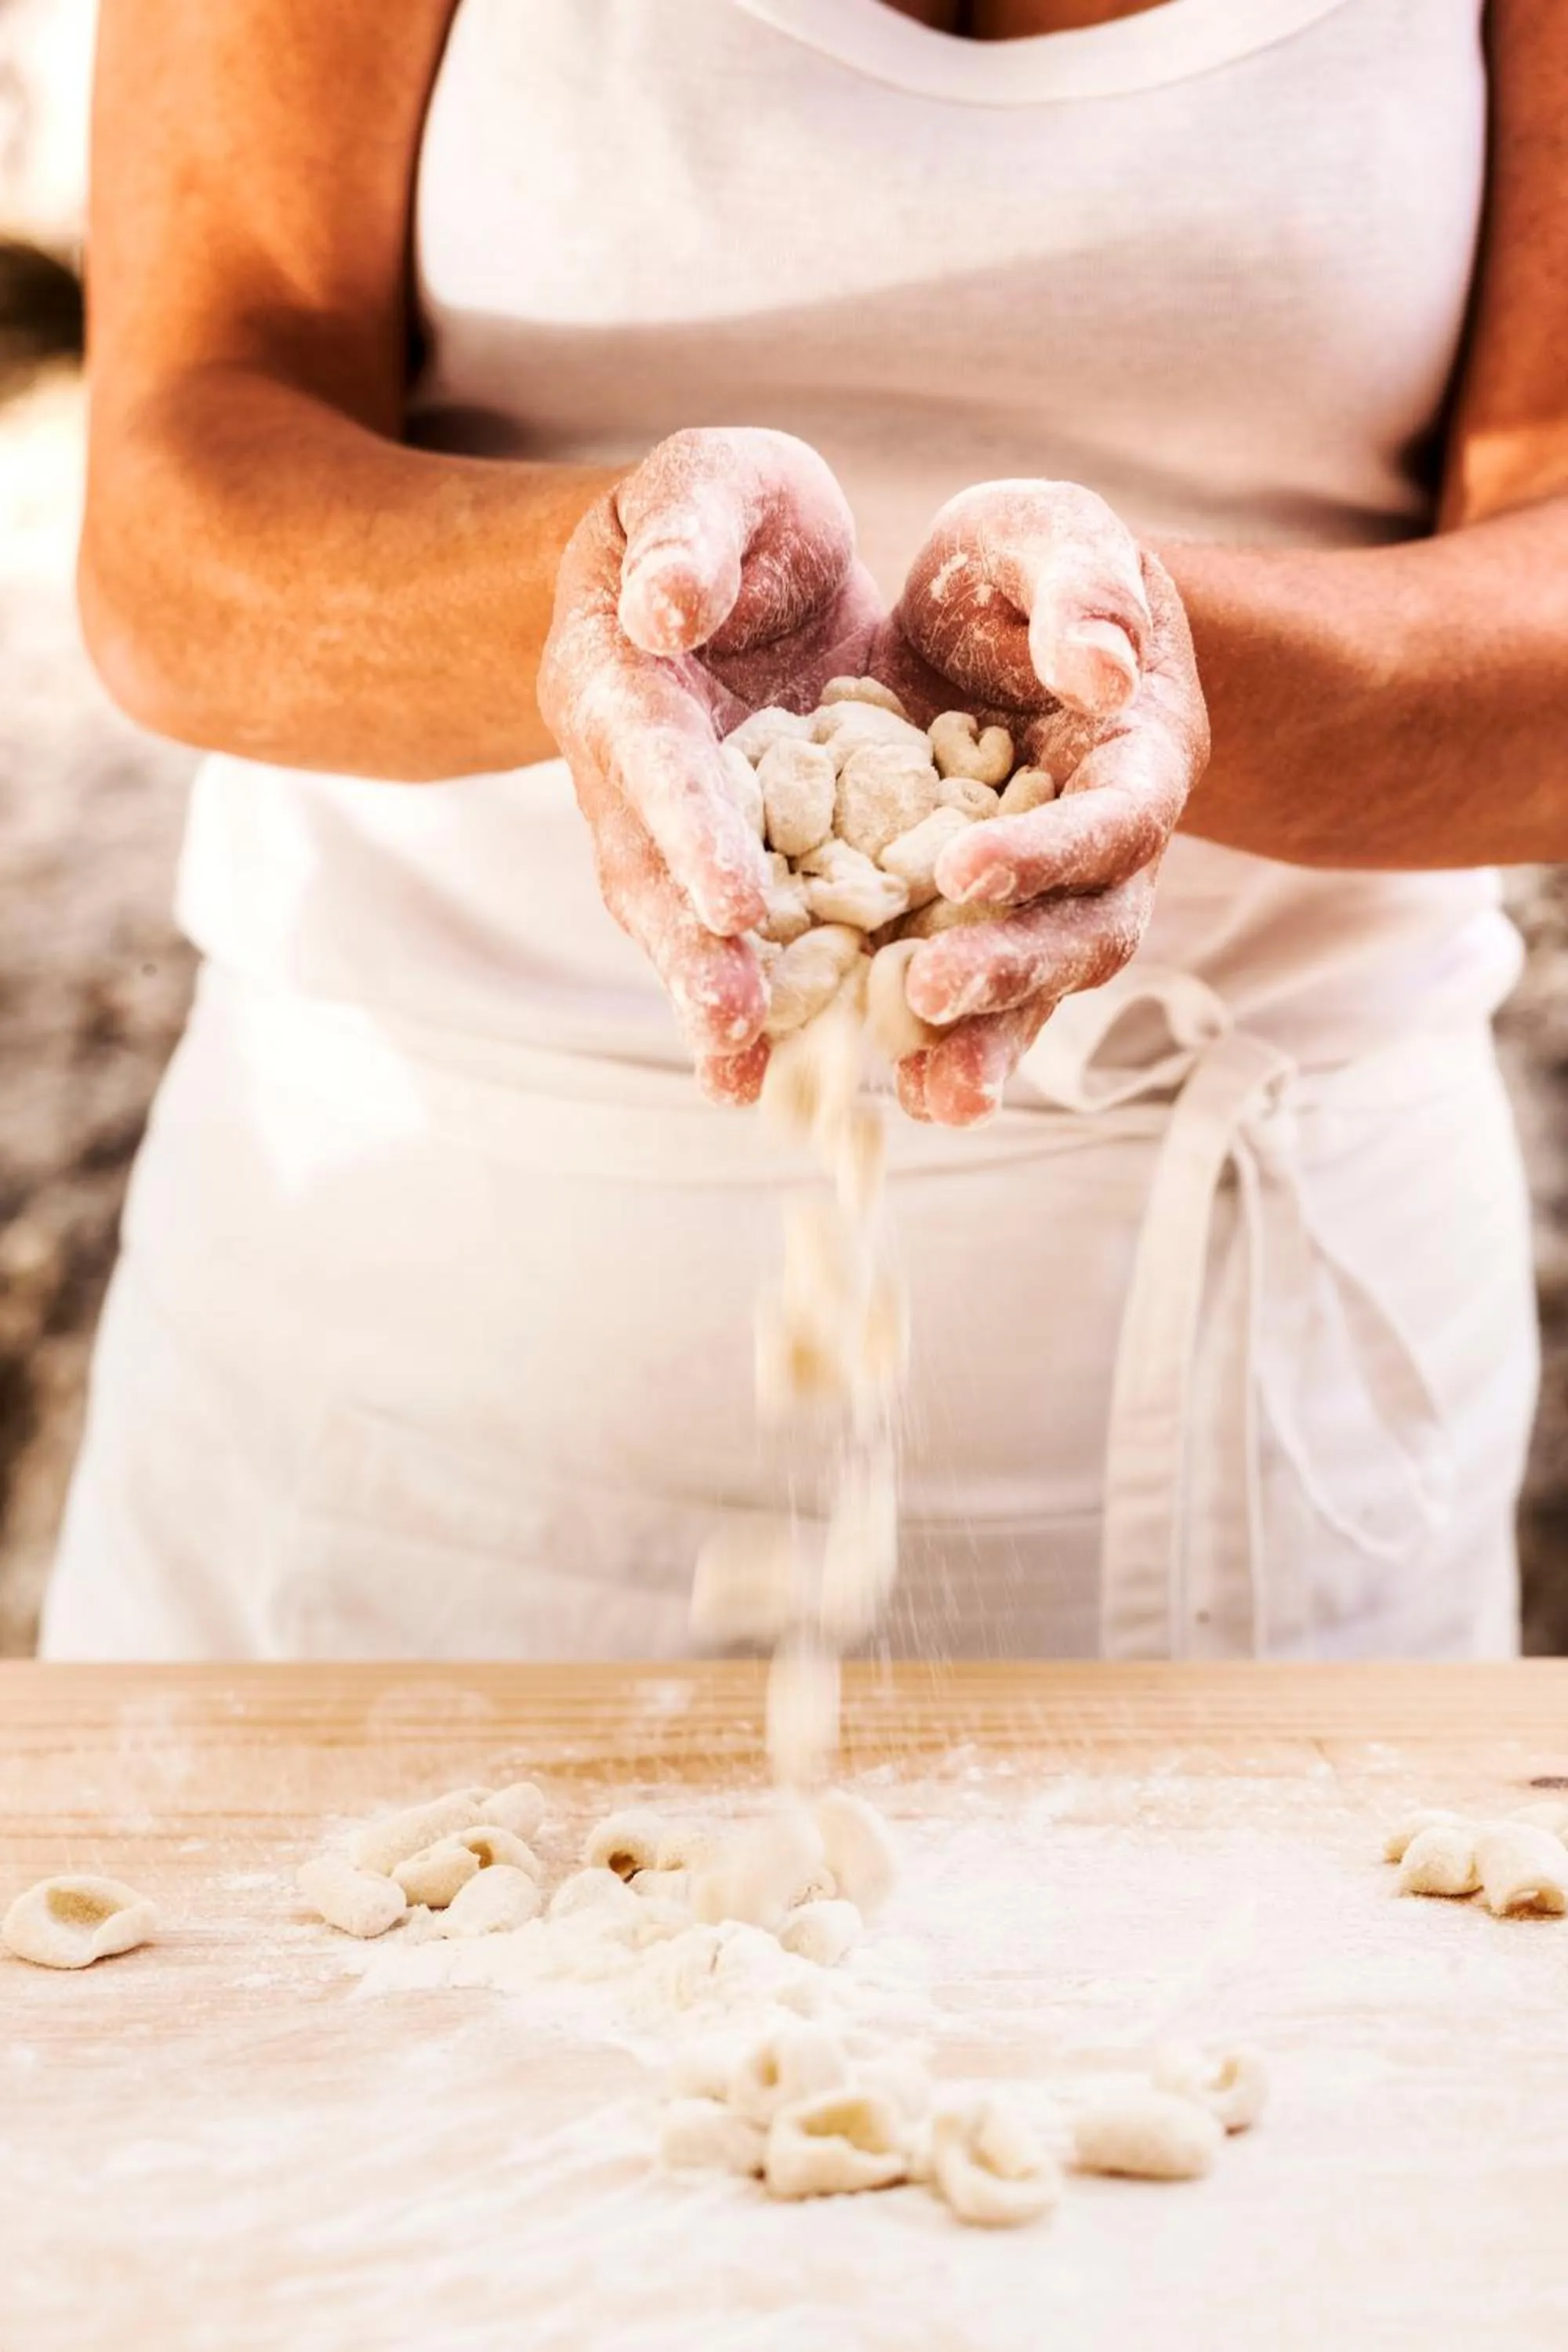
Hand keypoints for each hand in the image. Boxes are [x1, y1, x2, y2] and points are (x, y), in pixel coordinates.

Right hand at [538, 428, 881, 1101]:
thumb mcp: (715, 483)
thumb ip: (689, 532)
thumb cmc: (724, 515)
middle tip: (732, 1023)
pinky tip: (801, 1072)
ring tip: (748, 1077)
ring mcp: (674, 830)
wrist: (734, 567)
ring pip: (685, 925)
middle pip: (650, 872)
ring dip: (714, 1000)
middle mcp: (632, 772)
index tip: (732, 901)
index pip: (653, 756)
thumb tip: (665, 607)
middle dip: (689, 952)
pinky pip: (747, 938)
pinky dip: (770, 1000)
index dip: (689, 829)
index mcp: (621, 675)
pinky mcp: (735, 861)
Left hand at [868, 481, 1209, 1125]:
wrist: (987, 621)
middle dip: (1017, 970)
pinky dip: (934, 1048)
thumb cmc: (1026, 568)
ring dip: (987, 1042)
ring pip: (1036, 990)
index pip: (1115, 820)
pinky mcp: (977, 928)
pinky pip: (969, 1001)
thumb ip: (1082, 585)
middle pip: (1087, 933)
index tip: (965, 867)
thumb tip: (1105, 671)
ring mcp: (1047, 904)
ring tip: (924, 1094)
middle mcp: (1108, 853)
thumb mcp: (1047, 535)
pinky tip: (876, 1089)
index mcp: (1138, 758)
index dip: (1051, 853)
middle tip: (931, 992)